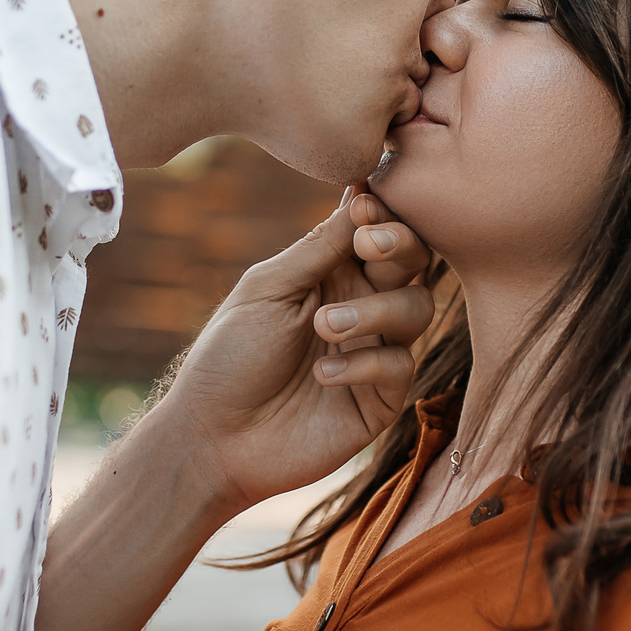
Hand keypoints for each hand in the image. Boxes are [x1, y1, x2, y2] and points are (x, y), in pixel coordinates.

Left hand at [139, 189, 435, 513]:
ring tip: (325, 326)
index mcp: (332, 273)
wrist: (213, 438)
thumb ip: (317, 249)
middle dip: (399, 245)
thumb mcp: (267, 290)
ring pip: (417, 310)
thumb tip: (362, 192)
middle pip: (413, 262)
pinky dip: (364, 364)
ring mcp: (374, 352)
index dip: (382, 214)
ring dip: (376, 309)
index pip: (378, 230)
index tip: (363, 207)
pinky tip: (322, 375)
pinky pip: (399, 367)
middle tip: (368, 245)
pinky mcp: (380, 400)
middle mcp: (362, 306)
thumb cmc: (229, 358)